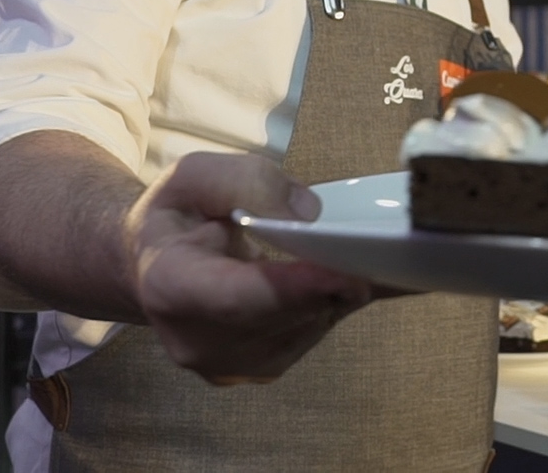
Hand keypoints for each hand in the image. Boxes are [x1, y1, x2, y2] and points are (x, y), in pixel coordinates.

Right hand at [124, 153, 376, 383]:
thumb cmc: (177, 216)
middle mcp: (195, 341)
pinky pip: (311, 335)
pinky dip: (334, 303)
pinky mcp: (257, 371)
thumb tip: (308, 213)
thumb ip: (246, 181)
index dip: (295, 291)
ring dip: (340, 293)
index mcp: (170, 286)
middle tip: (394, 254)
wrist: (153, 265)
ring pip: (306, 328)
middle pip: (283, 317)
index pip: (237, 297)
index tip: (350, 278)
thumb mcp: (197, 175)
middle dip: (338, 287)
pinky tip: (345, 272)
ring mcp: (228, 366)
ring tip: (367, 253)